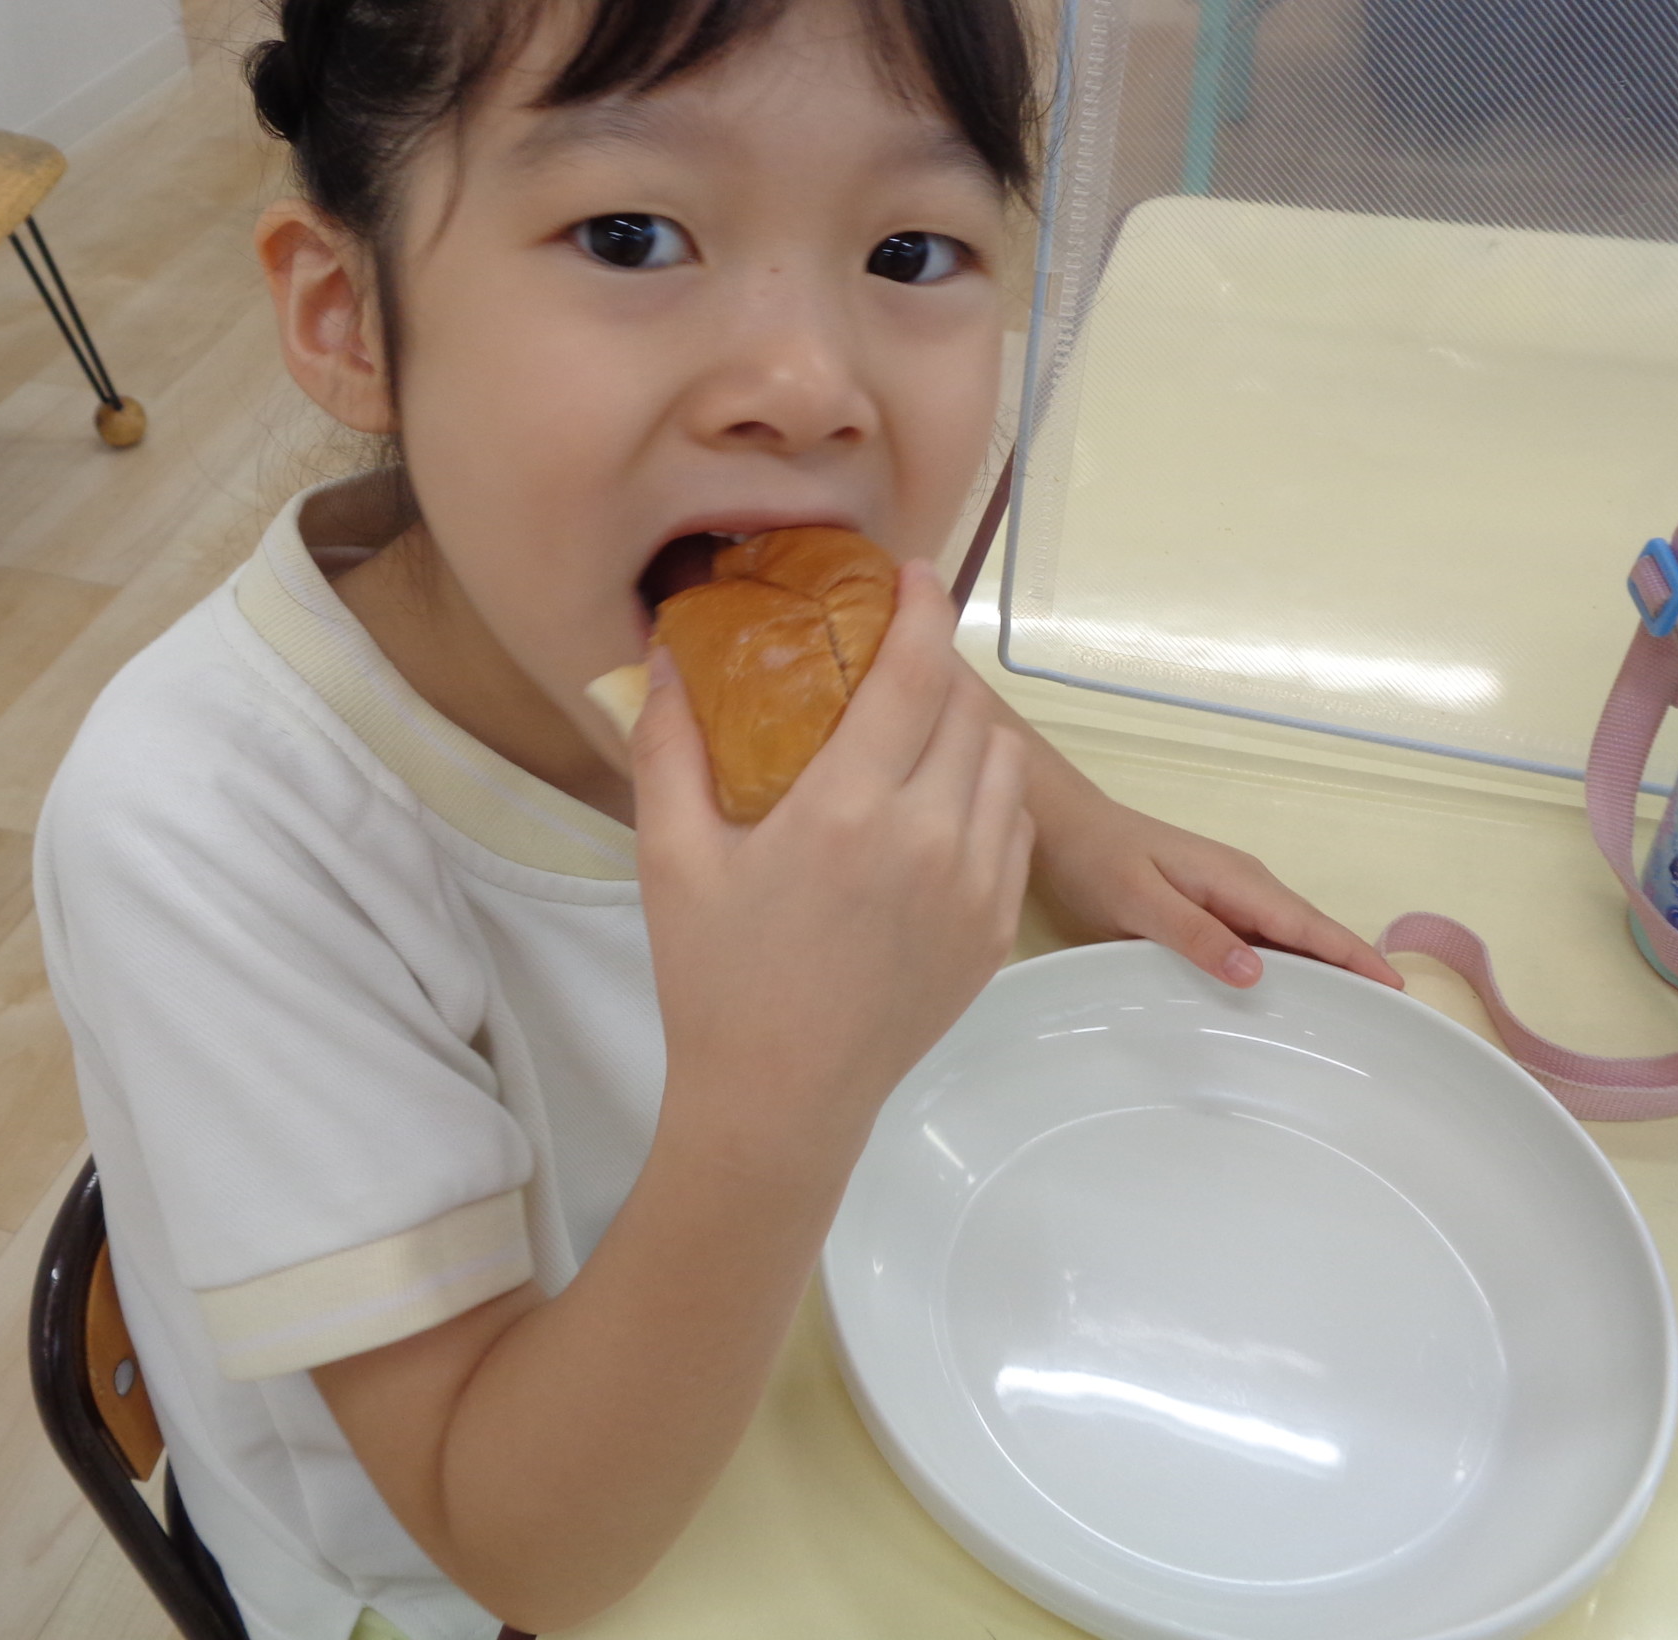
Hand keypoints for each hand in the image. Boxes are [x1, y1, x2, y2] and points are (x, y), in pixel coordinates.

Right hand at [632, 561, 1035, 1145]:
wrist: (780, 1102)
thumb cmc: (715, 979)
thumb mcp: (671, 857)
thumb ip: (668, 745)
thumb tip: (665, 652)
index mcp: (848, 811)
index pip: (914, 675)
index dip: (922, 610)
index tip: (912, 574)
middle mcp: (929, 839)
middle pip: (968, 710)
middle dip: (937, 671)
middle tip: (893, 662)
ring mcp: (974, 888)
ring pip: (1003, 766)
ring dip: (967, 732)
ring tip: (916, 734)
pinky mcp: (995, 929)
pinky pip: (1012, 829)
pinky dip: (985, 798)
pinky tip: (933, 808)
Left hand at [1030, 788, 1402, 990]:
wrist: (1066, 826)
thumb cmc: (1098, 859)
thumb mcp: (1139, 900)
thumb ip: (1194, 933)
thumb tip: (1255, 971)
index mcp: (1237, 880)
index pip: (1311, 926)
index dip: (1356, 959)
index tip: (1397, 993)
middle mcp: (1244, 886)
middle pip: (1312, 935)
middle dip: (1354, 973)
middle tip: (1387, 1027)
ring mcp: (1230, 897)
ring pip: (1289, 941)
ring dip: (1322, 974)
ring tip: (1353, 1024)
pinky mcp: (1212, 909)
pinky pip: (1261, 943)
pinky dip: (1286, 969)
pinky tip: (1290, 1001)